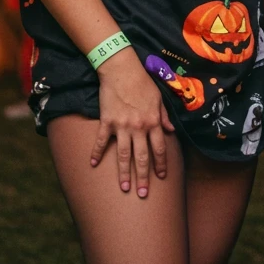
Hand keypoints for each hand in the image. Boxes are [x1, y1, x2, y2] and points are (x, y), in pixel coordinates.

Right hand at [90, 50, 174, 196]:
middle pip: (142, 158)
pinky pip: (102, 142)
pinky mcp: (107, 122)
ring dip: (124, 174)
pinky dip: (96, 153)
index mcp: (153, 121)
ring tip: (124, 189)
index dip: (161, 164)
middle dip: (143, 178)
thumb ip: (164, 116)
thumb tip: (171, 130)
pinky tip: (92, 165)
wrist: (121, 69)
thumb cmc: (142, 82)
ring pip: (123, 155)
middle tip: (143, 194)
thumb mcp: (158, 98)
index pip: (159, 148)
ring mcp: (121, 126)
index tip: (162, 177)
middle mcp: (138, 127)